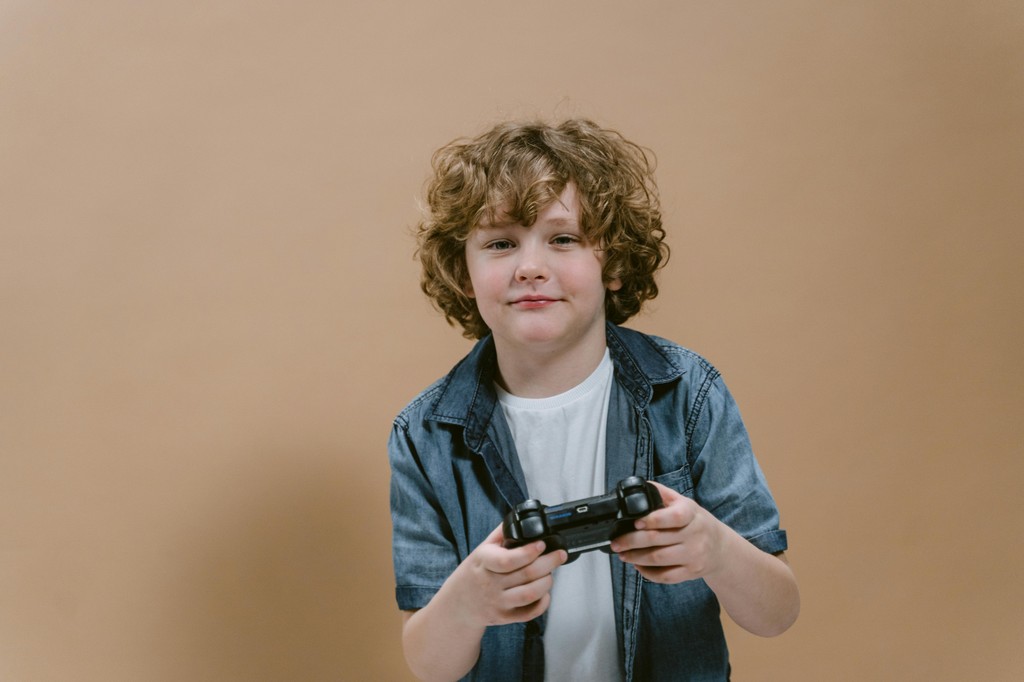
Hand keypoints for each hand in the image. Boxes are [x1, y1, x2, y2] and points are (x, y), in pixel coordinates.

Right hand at [443, 524, 566, 627]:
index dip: (528, 552)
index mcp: (484, 562)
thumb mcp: (481, 549)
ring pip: (530, 594)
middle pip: (526, 574)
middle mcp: (490, 583)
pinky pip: (529, 613)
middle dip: (549, 563)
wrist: (458, 604)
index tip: (541, 544)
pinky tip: (545, 592)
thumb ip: (500, 535)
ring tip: (550, 573)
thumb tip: (519, 518)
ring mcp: (498, 602)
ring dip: (546, 582)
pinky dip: (543, 603)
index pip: (507, 560)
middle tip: (559, 554)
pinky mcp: (505, 617)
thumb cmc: (474, 573)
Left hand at [609, 481, 726, 583]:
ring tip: (623, 554)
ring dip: (636, 557)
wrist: (720, 547)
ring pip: (658, 559)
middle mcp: (695, 535)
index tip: (635, 522)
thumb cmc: (697, 523)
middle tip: (616, 543)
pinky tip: (638, 566)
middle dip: (631, 542)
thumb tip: (639, 487)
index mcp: (691, 514)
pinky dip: (648, 573)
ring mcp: (694, 555)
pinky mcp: (691, 572)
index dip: (653, 520)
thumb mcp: (684, 503)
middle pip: (658, 540)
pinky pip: (666, 576)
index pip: (674, 516)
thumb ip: (662, 494)